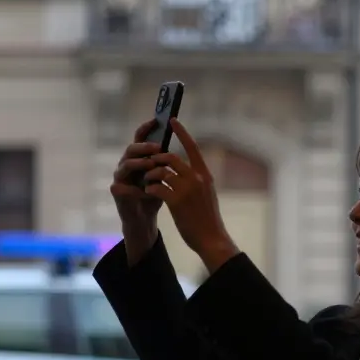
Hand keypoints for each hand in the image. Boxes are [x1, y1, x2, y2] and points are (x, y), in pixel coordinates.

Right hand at [110, 119, 165, 236]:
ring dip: (139, 164)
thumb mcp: (164, 176)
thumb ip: (167, 162)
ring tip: (152, 166)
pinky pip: (122, 187)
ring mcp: (120, 177)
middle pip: (131, 149)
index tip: (157, 120)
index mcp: (139, 157)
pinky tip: (147, 191)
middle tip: (158, 148)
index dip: (146, 129)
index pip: (140, 139)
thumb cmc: (155, 194)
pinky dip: (135, 189)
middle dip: (144, 147)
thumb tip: (183, 143)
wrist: (144, 218)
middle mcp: (126, 164)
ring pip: (125, 165)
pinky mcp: (117, 192)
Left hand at [142, 119, 240, 272]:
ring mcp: (186, 189)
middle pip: (171, 157)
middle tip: (150, 165)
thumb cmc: (208, 219)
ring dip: (150, 175)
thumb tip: (186, 169)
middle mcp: (197, 178)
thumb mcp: (207, 194)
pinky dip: (149, 188)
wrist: (211, 238)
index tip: (172, 120)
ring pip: (161, 171)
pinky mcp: (176, 201)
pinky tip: (148, 193)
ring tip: (147, 181)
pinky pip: (156, 187)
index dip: (182, 132)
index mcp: (205, 175)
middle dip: (157, 159)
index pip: (193, 147)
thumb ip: (198, 180)